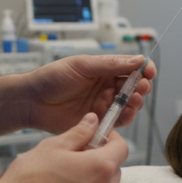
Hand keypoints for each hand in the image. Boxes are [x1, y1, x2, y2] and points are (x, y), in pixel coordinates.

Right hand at [0, 113, 128, 182]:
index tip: (97, 136)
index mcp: (101, 169)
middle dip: (99, 160)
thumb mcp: (53, 147)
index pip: (122, 148)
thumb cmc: (28, 180)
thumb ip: (79, 133)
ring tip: (61, 180)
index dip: (111, 139)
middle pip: (113, 171)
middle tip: (74, 156)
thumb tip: (93, 121)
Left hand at [24, 55, 155, 134]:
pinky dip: (124, 118)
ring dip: (135, 103)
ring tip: (134, 101)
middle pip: (133, 87)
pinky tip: (125, 114)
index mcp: (104, 70)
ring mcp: (103, 105)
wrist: (32, 101)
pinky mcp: (98, 122)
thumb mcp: (82, 65)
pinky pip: (117, 122)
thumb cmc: (52, 78)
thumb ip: (109, 64)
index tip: (149, 71)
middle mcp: (106, 87)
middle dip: (141, 87)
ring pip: (128, 105)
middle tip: (142, 88)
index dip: (143, 69)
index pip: (130, 68)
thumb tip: (136, 60)